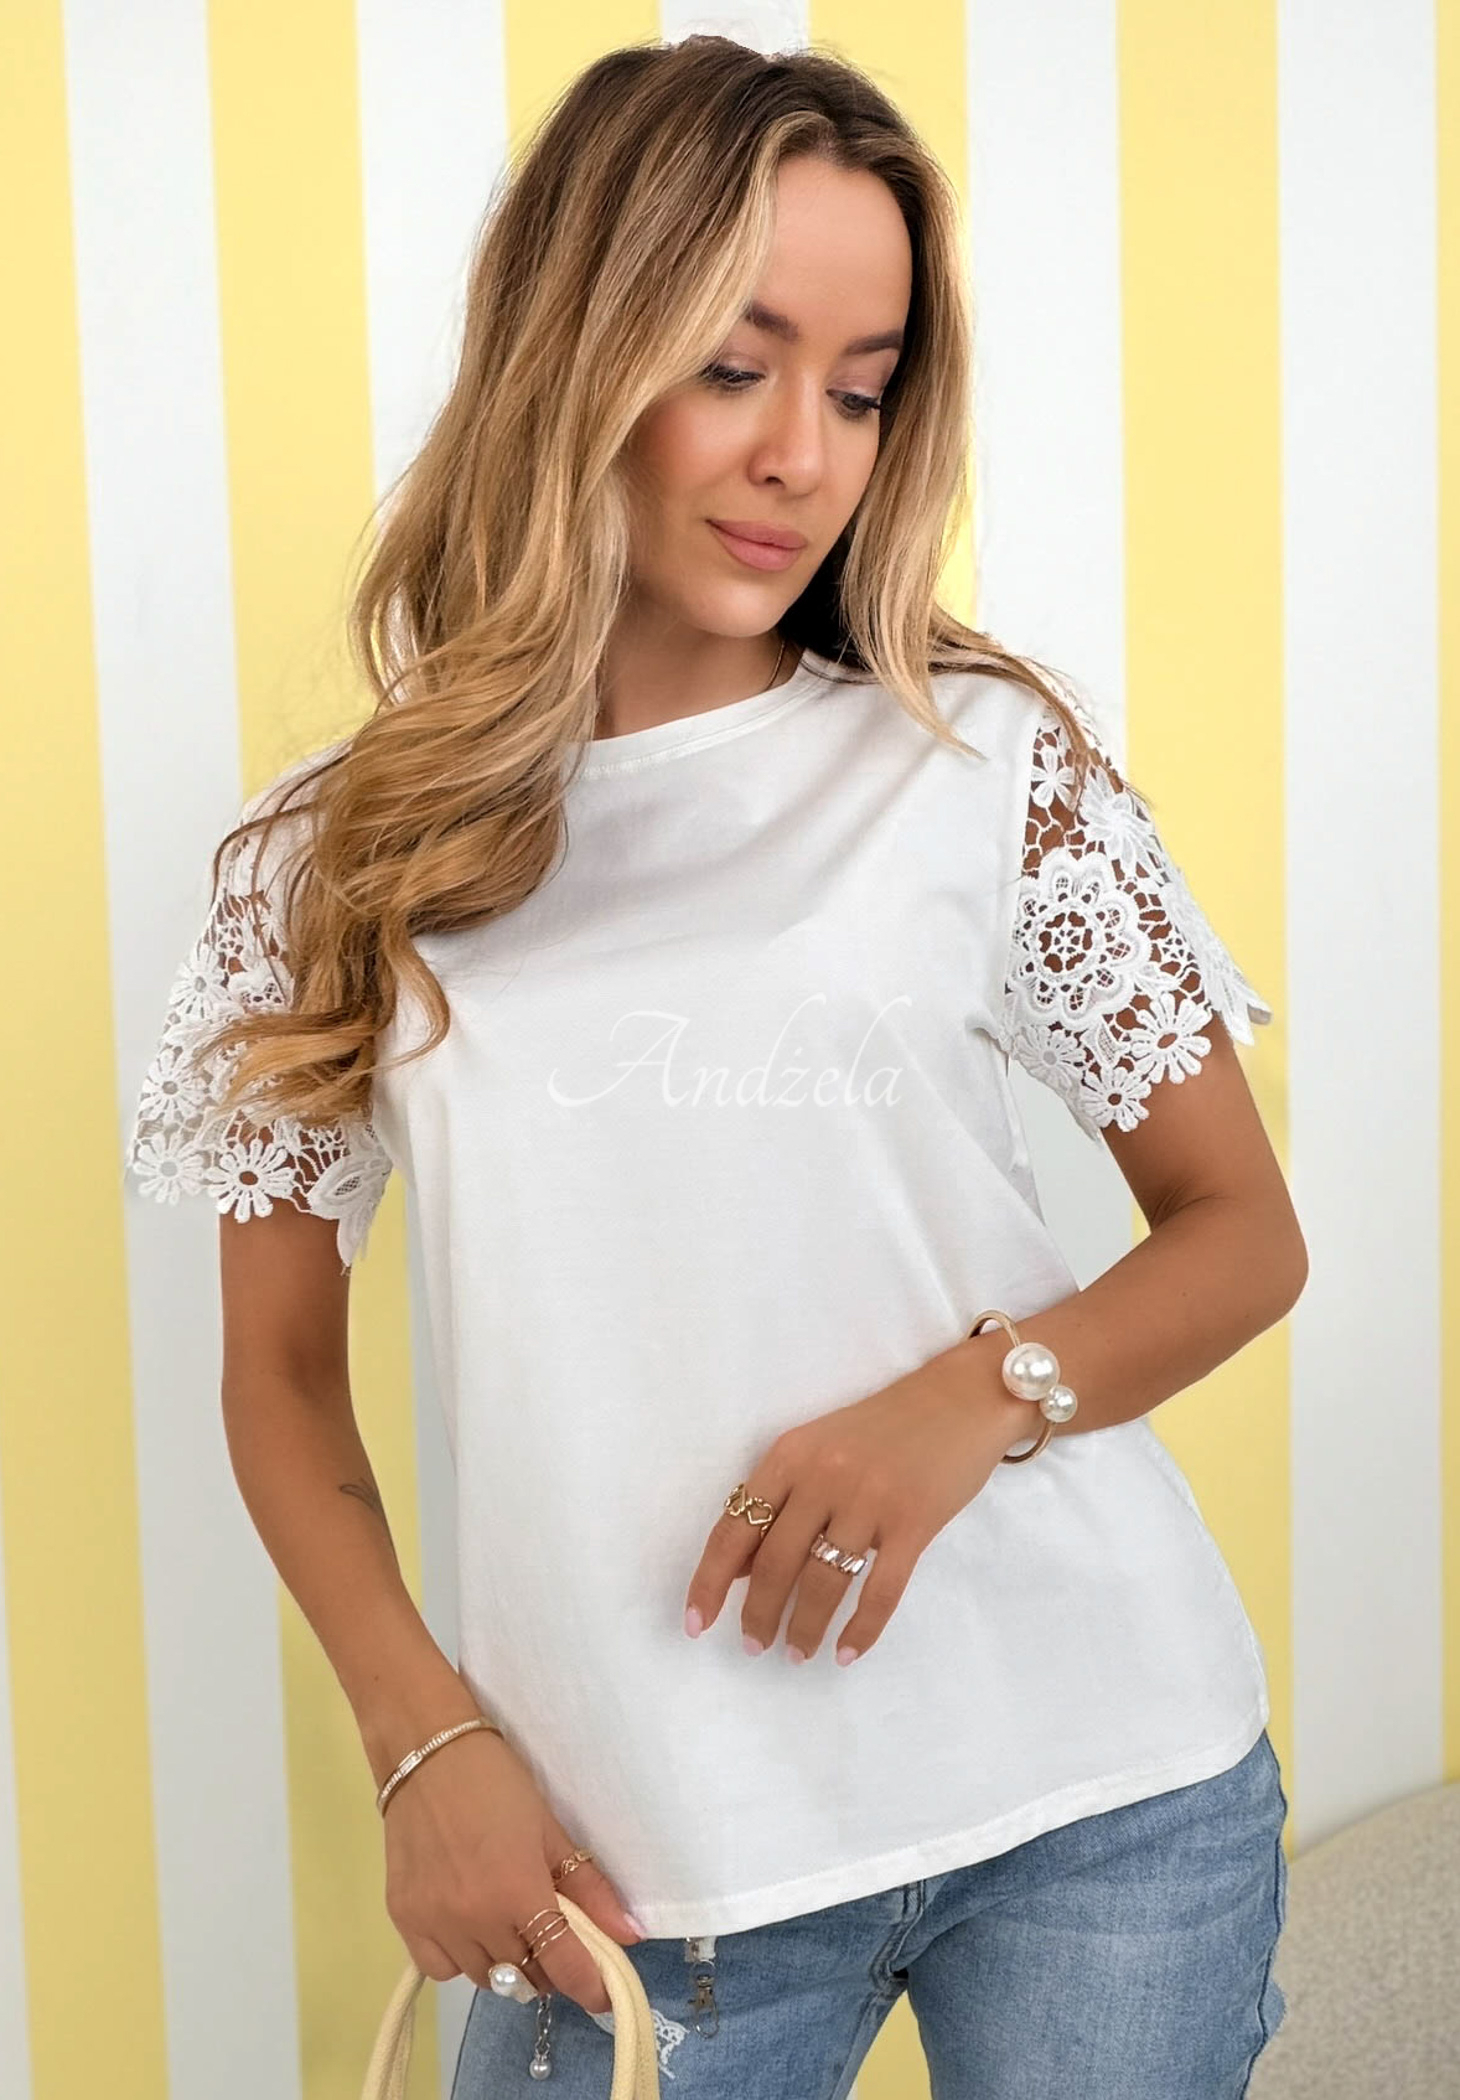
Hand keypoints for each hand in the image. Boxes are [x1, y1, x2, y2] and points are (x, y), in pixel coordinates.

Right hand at [381, 1723, 643, 2015]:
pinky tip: (468, 1926)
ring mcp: (433, 1922)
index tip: (603, 1993)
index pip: (562, 1965)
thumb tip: (628, 1936)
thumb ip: (589, 1888)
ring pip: (482, 1978)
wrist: (426, 1752)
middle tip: (553, 1939)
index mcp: (516, 1892)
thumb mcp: (550, 1829)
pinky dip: (460, 1959)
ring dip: (505, 1964)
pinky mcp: (402, 1918)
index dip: (589, 1986)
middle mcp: (472, 1919)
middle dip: (547, 1968)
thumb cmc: (497, 1783)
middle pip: (522, 1978)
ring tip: (508, 1926)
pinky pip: (440, 1967)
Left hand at [682, 1338, 1031, 1665]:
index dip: (709, 1581)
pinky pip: (881, 1590)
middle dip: (757, 1614)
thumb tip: (735, 1569)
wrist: (960, 1399)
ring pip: (823, 1582)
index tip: (695, 1623)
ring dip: (804, 1628)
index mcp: (790, 1455)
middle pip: (774, 1562)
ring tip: (795, 1653)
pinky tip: (846, 1652)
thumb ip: (778, 1501)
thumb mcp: (817, 1448)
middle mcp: (823, 1476)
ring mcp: (870, 1500)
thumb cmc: (882, 1428)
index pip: (735, 1527)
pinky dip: (861, 1629)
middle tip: (752, 1645)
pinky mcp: (914, 1522)